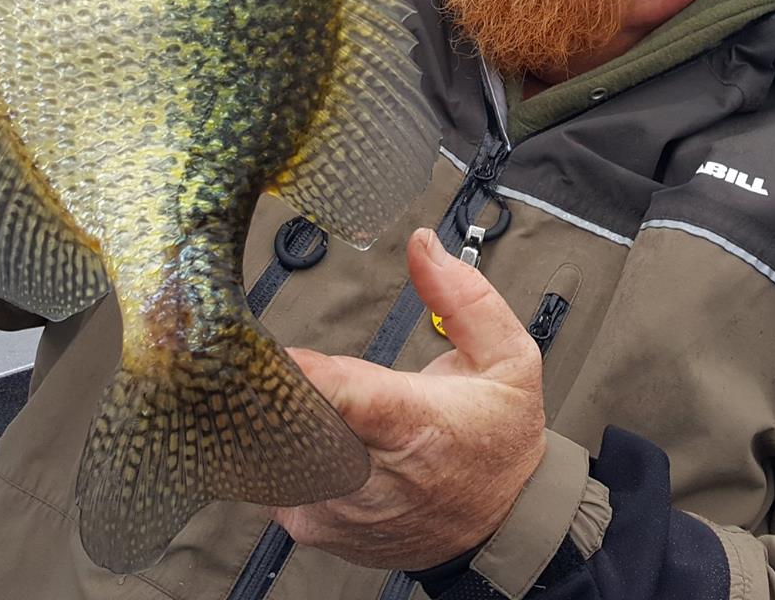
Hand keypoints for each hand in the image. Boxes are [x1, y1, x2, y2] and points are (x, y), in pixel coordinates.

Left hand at [272, 228, 546, 569]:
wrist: (503, 525)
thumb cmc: (500, 439)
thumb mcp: (508, 358)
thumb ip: (463, 297)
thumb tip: (422, 246)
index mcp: (416, 424)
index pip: (344, 397)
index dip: (302, 371)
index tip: (265, 348)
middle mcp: (374, 476)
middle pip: (293, 423)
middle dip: (279, 390)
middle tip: (272, 362)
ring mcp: (341, 510)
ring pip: (276, 453)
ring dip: (283, 421)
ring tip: (309, 401)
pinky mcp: (320, 529)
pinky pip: (275, 485)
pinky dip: (288, 457)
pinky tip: (318, 441)